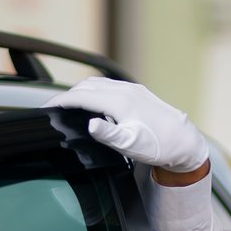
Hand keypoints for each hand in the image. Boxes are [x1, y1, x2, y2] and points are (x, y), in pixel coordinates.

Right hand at [45, 77, 210, 180]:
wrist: (184, 142)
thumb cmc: (159, 146)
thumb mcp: (131, 144)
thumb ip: (108, 134)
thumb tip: (90, 124)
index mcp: (119, 102)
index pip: (81, 96)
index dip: (60, 101)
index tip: (46, 108)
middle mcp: (125, 91)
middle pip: (87, 86)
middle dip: (67, 95)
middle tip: (54, 108)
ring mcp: (132, 90)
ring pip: (98, 84)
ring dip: (81, 91)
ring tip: (69, 104)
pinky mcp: (138, 93)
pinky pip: (109, 86)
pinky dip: (94, 91)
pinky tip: (94, 103)